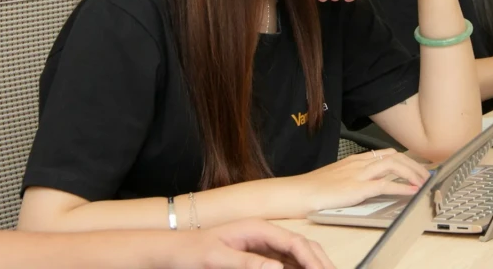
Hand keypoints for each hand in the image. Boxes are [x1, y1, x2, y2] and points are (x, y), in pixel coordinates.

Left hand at [165, 219, 333, 268]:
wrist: (173, 251)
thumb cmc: (191, 250)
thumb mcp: (216, 257)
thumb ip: (247, 262)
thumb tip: (278, 268)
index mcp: (257, 228)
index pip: (293, 241)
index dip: (310, 258)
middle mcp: (264, 235)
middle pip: (301, 247)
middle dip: (318, 262)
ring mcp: (262, 246)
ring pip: (296, 256)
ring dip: (310, 266)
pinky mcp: (258, 257)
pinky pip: (284, 264)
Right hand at [290, 149, 430, 213]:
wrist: (298, 192)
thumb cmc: (313, 187)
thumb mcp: (337, 176)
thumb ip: (354, 176)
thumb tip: (368, 182)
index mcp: (355, 159)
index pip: (387, 154)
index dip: (405, 160)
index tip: (417, 167)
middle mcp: (360, 163)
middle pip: (395, 157)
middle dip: (414, 165)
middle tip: (426, 175)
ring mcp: (359, 174)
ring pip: (394, 166)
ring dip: (413, 174)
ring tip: (424, 182)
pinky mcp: (357, 188)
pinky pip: (385, 185)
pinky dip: (402, 188)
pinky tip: (411, 192)